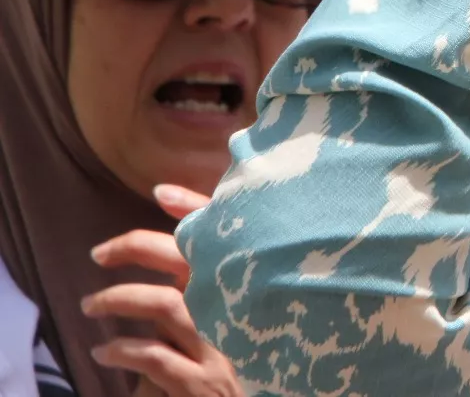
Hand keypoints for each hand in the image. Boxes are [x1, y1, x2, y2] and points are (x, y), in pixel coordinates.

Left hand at [83, 184, 241, 396]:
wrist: (280, 395)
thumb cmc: (257, 340)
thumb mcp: (237, 294)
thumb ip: (206, 250)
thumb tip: (163, 191)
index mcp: (250, 277)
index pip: (224, 229)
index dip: (190, 205)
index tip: (157, 195)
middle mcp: (240, 303)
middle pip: (185, 261)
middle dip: (136, 249)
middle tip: (99, 255)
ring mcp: (224, 342)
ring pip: (166, 306)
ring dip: (121, 301)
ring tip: (91, 305)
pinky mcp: (205, 381)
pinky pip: (156, 357)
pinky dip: (124, 350)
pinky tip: (105, 351)